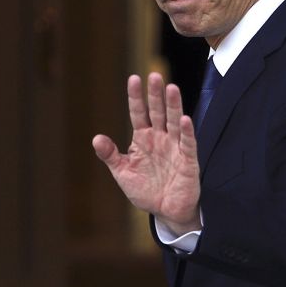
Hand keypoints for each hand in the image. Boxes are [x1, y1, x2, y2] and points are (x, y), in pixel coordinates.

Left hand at [92, 73, 201, 234]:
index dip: (136, 97)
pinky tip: (185, 119)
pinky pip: (188, 143)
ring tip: (171, 88)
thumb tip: (97, 138)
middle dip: (156, 94)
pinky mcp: (188, 160)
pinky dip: (187, 132)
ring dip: (173, 106)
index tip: (133, 78)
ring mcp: (175, 147)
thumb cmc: (146, 190)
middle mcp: (161, 139)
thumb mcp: (123, 173)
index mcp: (144, 139)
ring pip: (174, 122)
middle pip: (158, 112)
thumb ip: (111, 155)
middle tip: (154, 75)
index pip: (139, 113)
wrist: (166, 211)